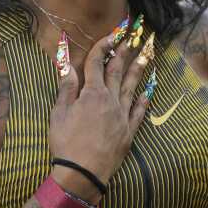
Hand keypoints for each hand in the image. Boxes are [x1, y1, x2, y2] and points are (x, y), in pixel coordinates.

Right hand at [48, 31, 149, 200]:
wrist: (83, 173)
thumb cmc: (66, 143)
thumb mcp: (59, 113)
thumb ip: (67, 88)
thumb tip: (68, 66)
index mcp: (91, 94)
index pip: (97, 64)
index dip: (103, 47)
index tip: (110, 34)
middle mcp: (110, 100)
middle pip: (117, 72)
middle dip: (124, 52)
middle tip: (133, 38)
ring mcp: (122, 116)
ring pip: (131, 87)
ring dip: (138, 70)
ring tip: (146, 56)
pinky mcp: (129, 132)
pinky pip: (139, 112)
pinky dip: (144, 101)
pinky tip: (148, 92)